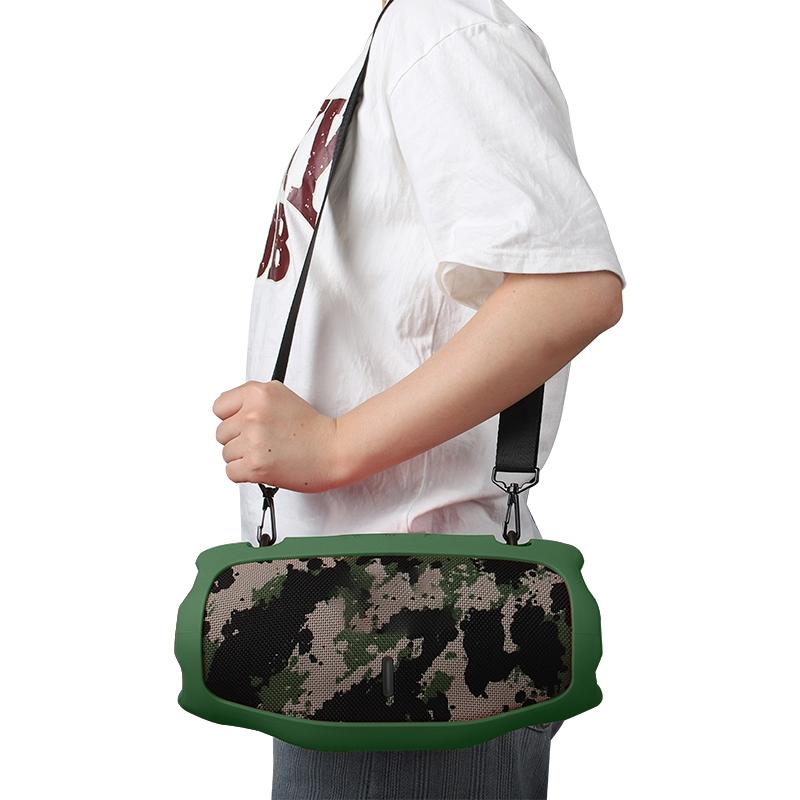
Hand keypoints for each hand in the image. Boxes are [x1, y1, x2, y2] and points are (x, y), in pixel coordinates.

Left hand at [213, 380, 344, 491]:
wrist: (334, 450)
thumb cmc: (313, 428)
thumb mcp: (282, 397)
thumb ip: (253, 399)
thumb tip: (229, 410)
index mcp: (258, 393)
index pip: (219, 407)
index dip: (231, 418)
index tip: (244, 424)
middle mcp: (253, 414)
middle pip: (221, 433)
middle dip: (239, 440)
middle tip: (263, 441)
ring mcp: (253, 440)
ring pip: (226, 454)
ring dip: (243, 458)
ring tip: (268, 453)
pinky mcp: (255, 465)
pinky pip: (231, 473)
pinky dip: (245, 474)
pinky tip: (264, 466)